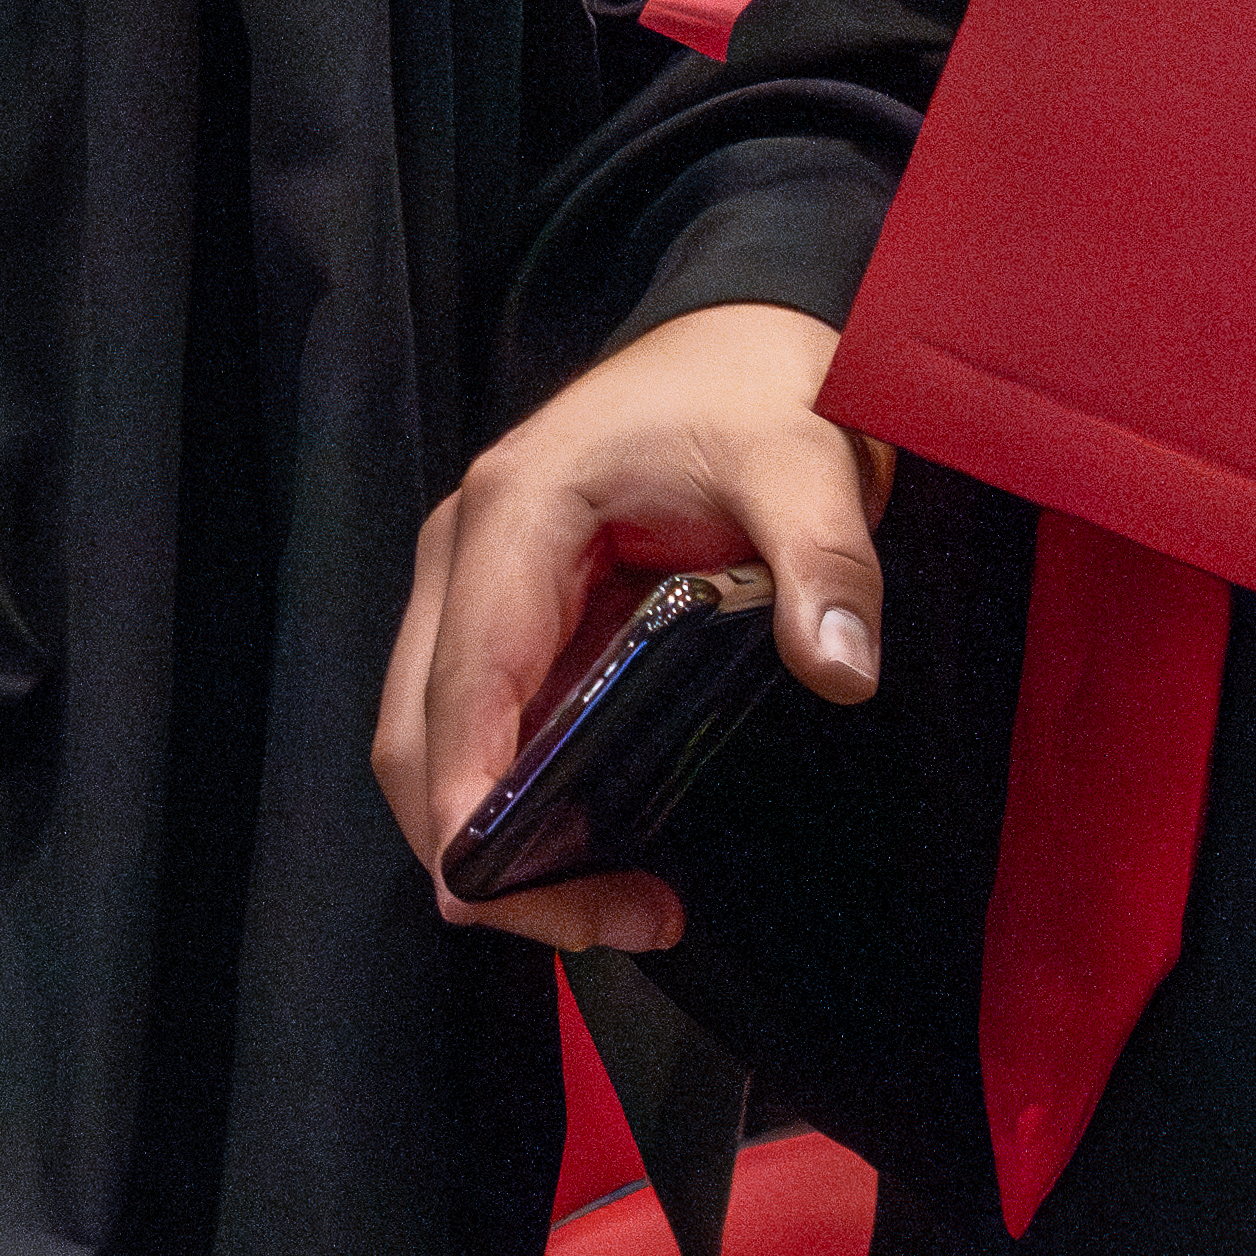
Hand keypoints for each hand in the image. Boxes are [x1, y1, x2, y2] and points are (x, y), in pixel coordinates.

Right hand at [380, 304, 891, 953]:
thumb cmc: (758, 387)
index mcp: (514, 516)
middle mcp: (468, 555)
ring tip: (624, 905)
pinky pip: (481, 730)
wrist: (741, 332)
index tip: (521, 898)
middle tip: (610, 924)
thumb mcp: (807, 460)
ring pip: (432, 745)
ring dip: (496, 841)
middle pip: (414, 740)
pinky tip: (606, 850)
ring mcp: (478, 587)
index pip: (458, 691)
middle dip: (480, 857)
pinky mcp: (509, 616)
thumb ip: (826, 561)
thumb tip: (840, 670)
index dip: (470, 808)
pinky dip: (518, 806)